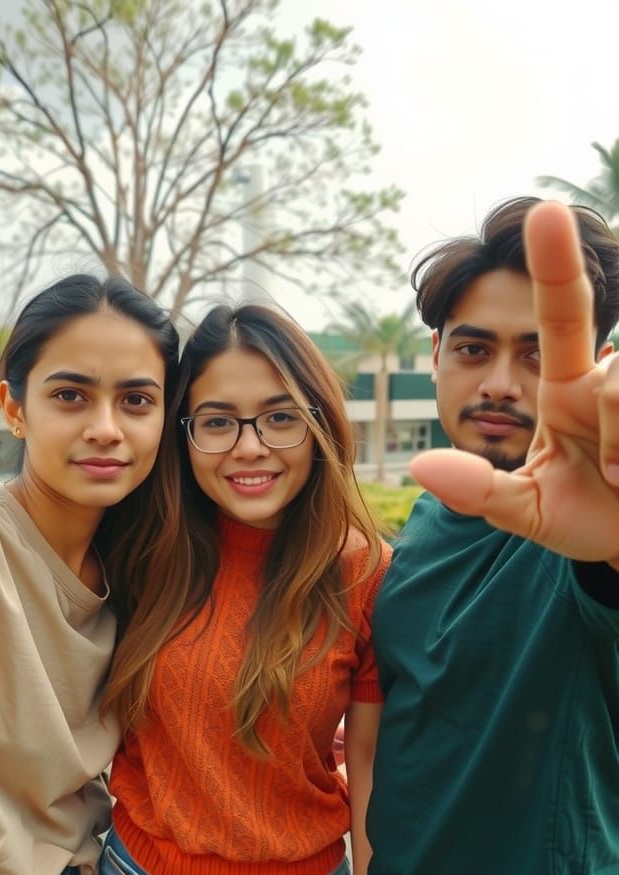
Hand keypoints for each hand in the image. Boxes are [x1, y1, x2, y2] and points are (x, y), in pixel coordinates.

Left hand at [410, 201, 618, 570]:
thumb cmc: (585, 519)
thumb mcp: (527, 511)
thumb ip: (478, 490)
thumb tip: (418, 465)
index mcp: (567, 388)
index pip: (561, 314)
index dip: (555, 264)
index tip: (543, 213)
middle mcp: (607, 380)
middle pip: (613, 373)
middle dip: (613, 425)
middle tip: (609, 477)